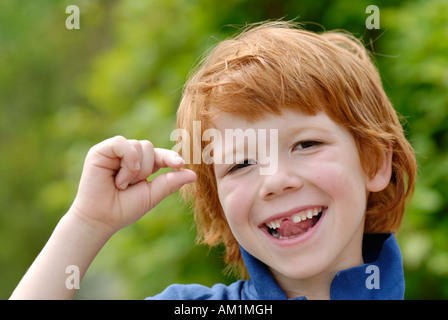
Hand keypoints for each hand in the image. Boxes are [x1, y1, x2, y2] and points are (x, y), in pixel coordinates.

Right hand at [69, 136, 195, 235]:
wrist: (102, 219)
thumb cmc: (125, 209)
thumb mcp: (152, 195)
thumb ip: (170, 182)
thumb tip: (194, 174)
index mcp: (142, 165)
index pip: (160, 155)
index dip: (170, 157)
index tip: (180, 163)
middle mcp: (128, 156)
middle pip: (149, 147)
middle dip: (147, 169)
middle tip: (132, 186)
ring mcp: (114, 152)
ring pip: (138, 145)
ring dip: (135, 169)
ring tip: (122, 184)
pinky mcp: (100, 151)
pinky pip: (122, 144)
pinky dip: (126, 161)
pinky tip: (119, 178)